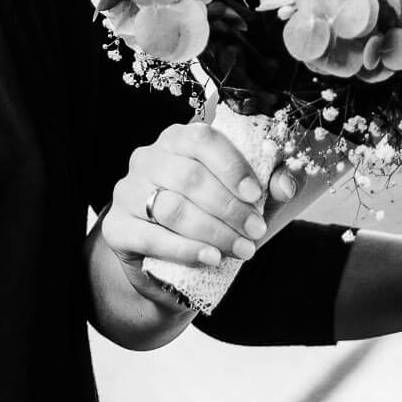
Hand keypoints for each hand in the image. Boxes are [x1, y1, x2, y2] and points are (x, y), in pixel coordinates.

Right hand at [101, 122, 276, 290]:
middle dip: (229, 208)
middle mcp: (147, 158)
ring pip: (172, 207)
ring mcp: (127, 191)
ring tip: (241, 250)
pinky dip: (184, 249)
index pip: (202, 139)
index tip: (257, 195)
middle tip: (256, 232)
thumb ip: (267, 188)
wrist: (165, 262)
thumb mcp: (242, 201)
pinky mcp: (115, 226)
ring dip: (213, 232)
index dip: (232, 166)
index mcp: (177, 139)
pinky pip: (150, 237)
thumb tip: (286, 184)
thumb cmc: (208, 218)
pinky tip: (210, 258)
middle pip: (190, 177)